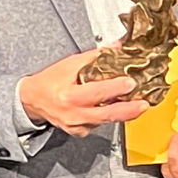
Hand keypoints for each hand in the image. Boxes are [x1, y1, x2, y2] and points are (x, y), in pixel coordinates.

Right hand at [18, 49, 149, 136]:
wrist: (32, 100)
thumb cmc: (49, 81)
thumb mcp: (69, 65)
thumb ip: (94, 57)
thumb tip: (116, 46)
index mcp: (69, 96)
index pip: (96, 92)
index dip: (115, 88)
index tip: (131, 82)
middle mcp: (74, 114)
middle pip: (107, 114)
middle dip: (129, 109)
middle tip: (145, 103)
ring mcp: (78, 125)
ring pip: (107, 121)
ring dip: (124, 112)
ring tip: (139, 104)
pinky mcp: (81, 132)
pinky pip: (100, 125)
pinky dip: (110, 116)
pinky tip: (118, 108)